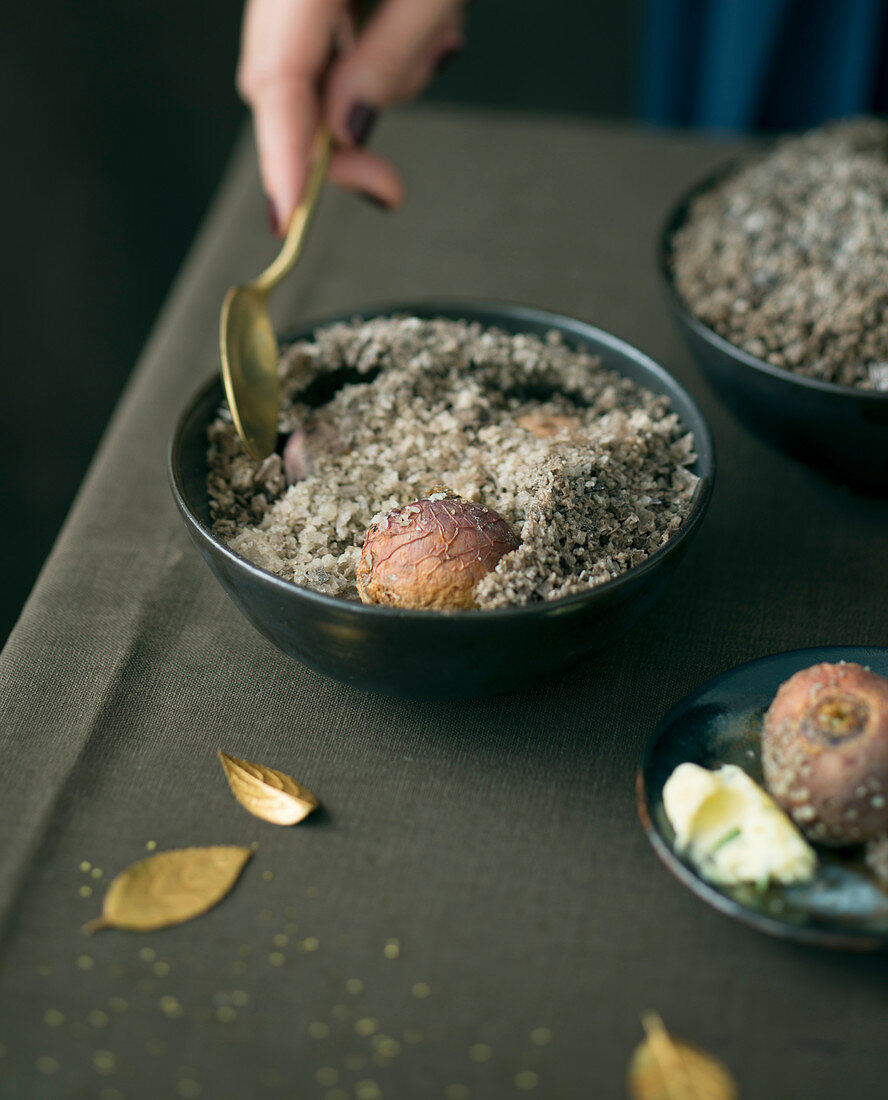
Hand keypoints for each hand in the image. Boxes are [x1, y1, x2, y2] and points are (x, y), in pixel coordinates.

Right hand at [237, 0, 464, 231]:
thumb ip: (384, 62)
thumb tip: (343, 135)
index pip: (276, 79)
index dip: (282, 156)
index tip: (290, 215)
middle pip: (277, 85)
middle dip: (330, 143)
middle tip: (386, 187)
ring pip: (303, 71)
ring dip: (366, 90)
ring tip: (431, 43)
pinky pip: (327, 44)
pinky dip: (371, 61)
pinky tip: (423, 33)